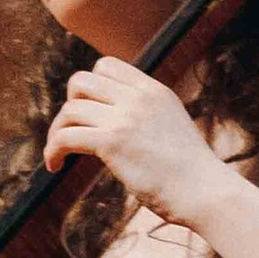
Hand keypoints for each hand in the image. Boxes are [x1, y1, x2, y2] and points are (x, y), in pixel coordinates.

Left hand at [44, 61, 229, 228]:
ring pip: (70, 109)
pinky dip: (53, 151)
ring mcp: (125, 118)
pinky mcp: (113, 143)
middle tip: (73, 131)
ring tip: (58, 155)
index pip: (107, 66)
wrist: (205, 191)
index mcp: (153, 90)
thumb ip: (146, 115)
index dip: (90, 87)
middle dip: (70, 105)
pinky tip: (55, 166)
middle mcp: (138, 98)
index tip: (88, 113)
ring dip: (56, 132)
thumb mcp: (171, 126)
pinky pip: (66, 137)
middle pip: (81, 81)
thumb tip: (115, 122)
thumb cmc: (190, 171)